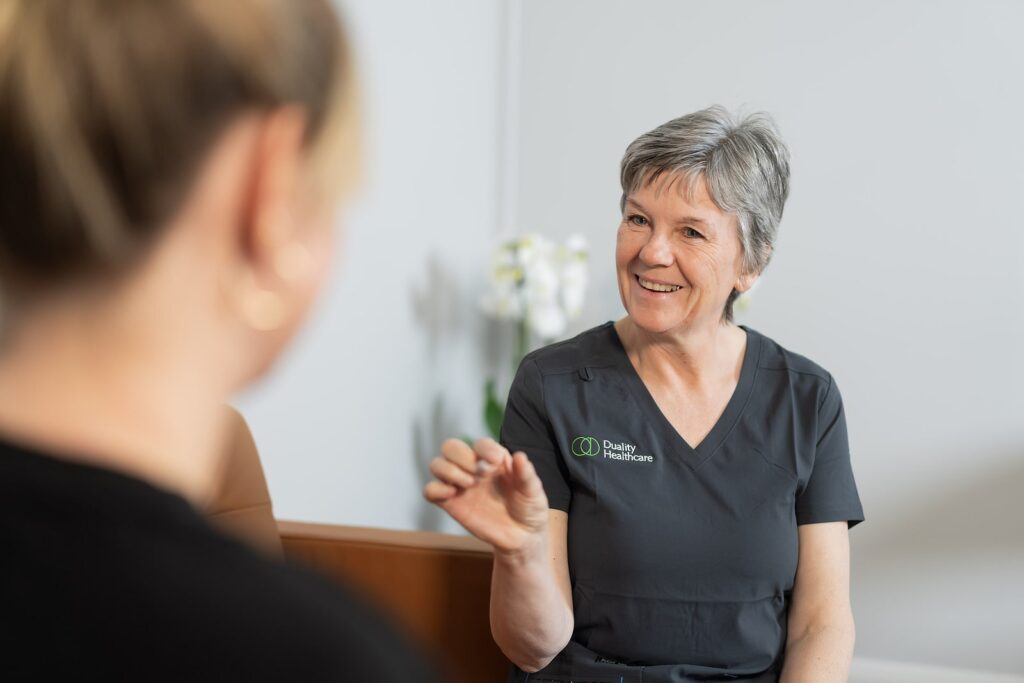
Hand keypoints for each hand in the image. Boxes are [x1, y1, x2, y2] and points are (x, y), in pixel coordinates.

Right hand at [423, 438, 549, 552]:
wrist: (521, 538)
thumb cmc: (529, 509)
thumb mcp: (534, 491)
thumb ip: (527, 474)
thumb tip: (520, 456)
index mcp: (493, 460)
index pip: (480, 444)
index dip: (484, 448)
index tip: (495, 462)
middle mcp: (473, 469)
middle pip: (451, 447)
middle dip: (461, 456)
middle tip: (476, 474)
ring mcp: (460, 486)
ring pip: (437, 465)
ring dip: (448, 470)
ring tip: (468, 485)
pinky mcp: (450, 504)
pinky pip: (430, 491)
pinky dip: (435, 489)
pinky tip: (452, 495)